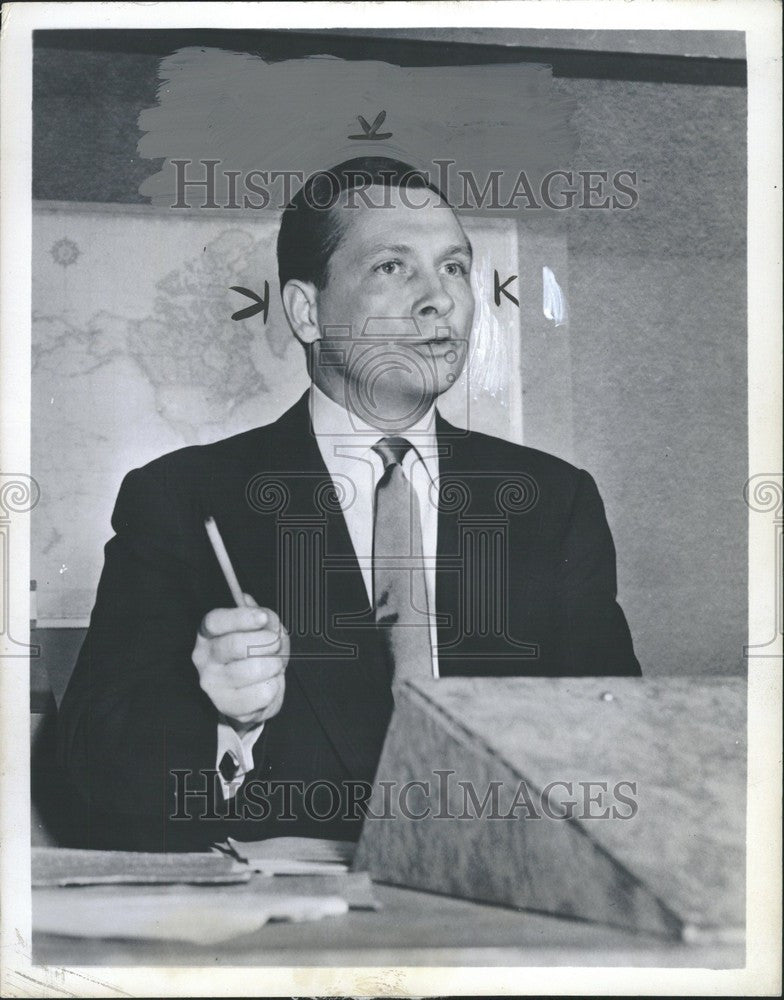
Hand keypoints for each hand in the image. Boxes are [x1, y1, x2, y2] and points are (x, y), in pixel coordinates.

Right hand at [191, 594, 288, 731]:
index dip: (241, 617)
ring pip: (255, 668)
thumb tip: (265, 616)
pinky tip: (267, 684)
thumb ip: (265, 618)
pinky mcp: (228, 706)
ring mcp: (214, 684)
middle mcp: (205, 658)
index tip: (262, 617)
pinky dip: (275, 686)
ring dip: (275, 665)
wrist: (251, 694)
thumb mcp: (260, 629)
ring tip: (272, 666)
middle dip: (268, 642)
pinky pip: (264, 693)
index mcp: (209, 633)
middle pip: (237, 645)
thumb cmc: (253, 655)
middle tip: (275, 644)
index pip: (216, 621)